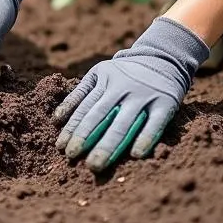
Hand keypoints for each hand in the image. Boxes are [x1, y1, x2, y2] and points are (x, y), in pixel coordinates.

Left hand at [52, 17, 208, 172]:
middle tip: (71, 157)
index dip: (72, 127)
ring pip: (123, 123)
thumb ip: (81, 93)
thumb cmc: (126, 73)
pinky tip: (136, 154)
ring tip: (95, 164)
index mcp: (105, 80)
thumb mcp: (102, 72)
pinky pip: (155, 124)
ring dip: (108, 145)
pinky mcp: (165, 103)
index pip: (85, 107)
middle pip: (100, 116)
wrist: (164, 57)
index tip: (61, 147)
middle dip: (84, 137)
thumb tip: (56, 120)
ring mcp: (143, 95)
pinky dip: (145, 138)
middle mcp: (122, 87)